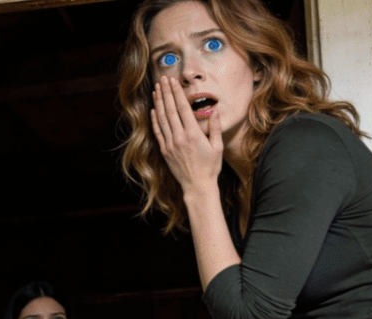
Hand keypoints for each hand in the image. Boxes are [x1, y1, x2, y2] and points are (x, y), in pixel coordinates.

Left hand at [151, 76, 222, 193]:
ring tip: (156, 89)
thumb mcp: (217, 147)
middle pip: (170, 110)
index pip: (182, 107)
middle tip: (162, 78)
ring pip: (162, 119)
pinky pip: (158, 132)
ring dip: (158, 102)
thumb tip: (214, 110)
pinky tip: (154, 109)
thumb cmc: (210, 167)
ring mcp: (170, 144)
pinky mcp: (165, 151)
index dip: (176, 92)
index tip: (172, 80)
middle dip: (166, 92)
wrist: (197, 186)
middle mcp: (179, 137)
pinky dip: (155, 119)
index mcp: (193, 134)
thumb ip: (215, 128)